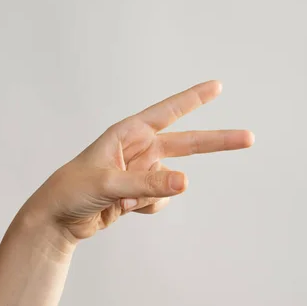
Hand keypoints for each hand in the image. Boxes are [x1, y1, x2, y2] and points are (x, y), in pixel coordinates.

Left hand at [23, 80, 253, 240]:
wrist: (57, 219)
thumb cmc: (72, 190)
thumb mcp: (109, 183)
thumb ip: (148, 184)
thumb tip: (186, 183)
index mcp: (128, 134)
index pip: (168, 112)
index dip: (193, 99)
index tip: (217, 86)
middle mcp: (138, 150)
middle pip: (185, 144)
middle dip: (215, 142)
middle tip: (249, 138)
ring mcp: (140, 172)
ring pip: (170, 182)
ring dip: (153, 193)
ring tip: (122, 198)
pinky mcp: (139, 194)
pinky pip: (159, 200)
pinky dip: (146, 207)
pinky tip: (122, 209)